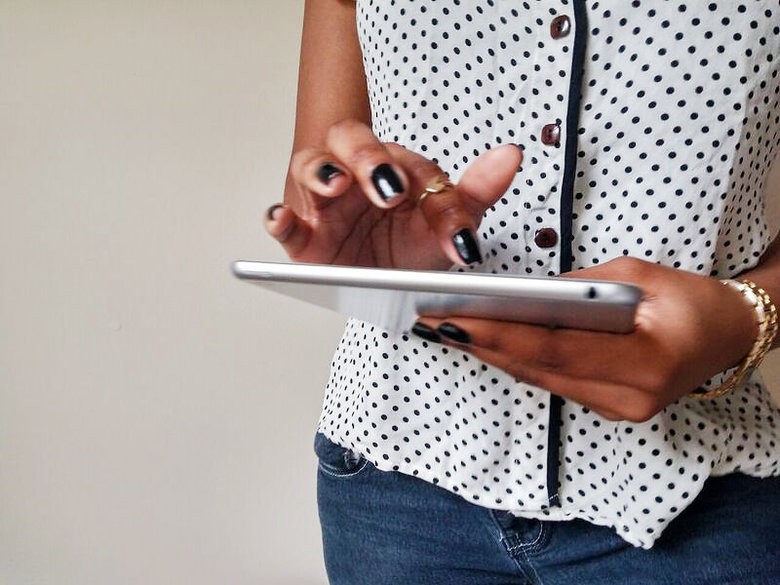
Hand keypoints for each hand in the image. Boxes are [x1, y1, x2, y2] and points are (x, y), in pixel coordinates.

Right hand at [266, 119, 521, 269]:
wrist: (383, 281)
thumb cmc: (411, 241)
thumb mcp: (447, 222)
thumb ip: (476, 191)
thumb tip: (511, 156)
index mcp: (393, 165)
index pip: (411, 165)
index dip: (433, 196)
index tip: (456, 232)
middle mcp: (355, 174)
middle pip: (349, 140)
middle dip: (366, 158)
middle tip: (389, 188)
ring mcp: (324, 202)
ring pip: (310, 167)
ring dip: (321, 173)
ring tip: (334, 186)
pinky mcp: (303, 235)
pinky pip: (284, 219)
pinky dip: (279, 217)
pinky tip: (281, 218)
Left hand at [413, 257, 757, 420]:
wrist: (729, 335)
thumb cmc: (693, 300)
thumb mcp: (640, 274)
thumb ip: (580, 286)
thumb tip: (525, 294)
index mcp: (645, 361)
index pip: (555, 348)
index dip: (499, 334)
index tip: (453, 317)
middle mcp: (628, 396)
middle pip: (537, 369)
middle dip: (480, 344)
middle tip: (432, 321)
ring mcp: (617, 407)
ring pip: (538, 379)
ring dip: (491, 354)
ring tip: (447, 328)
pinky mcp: (606, 405)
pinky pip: (550, 381)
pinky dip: (516, 360)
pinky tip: (485, 342)